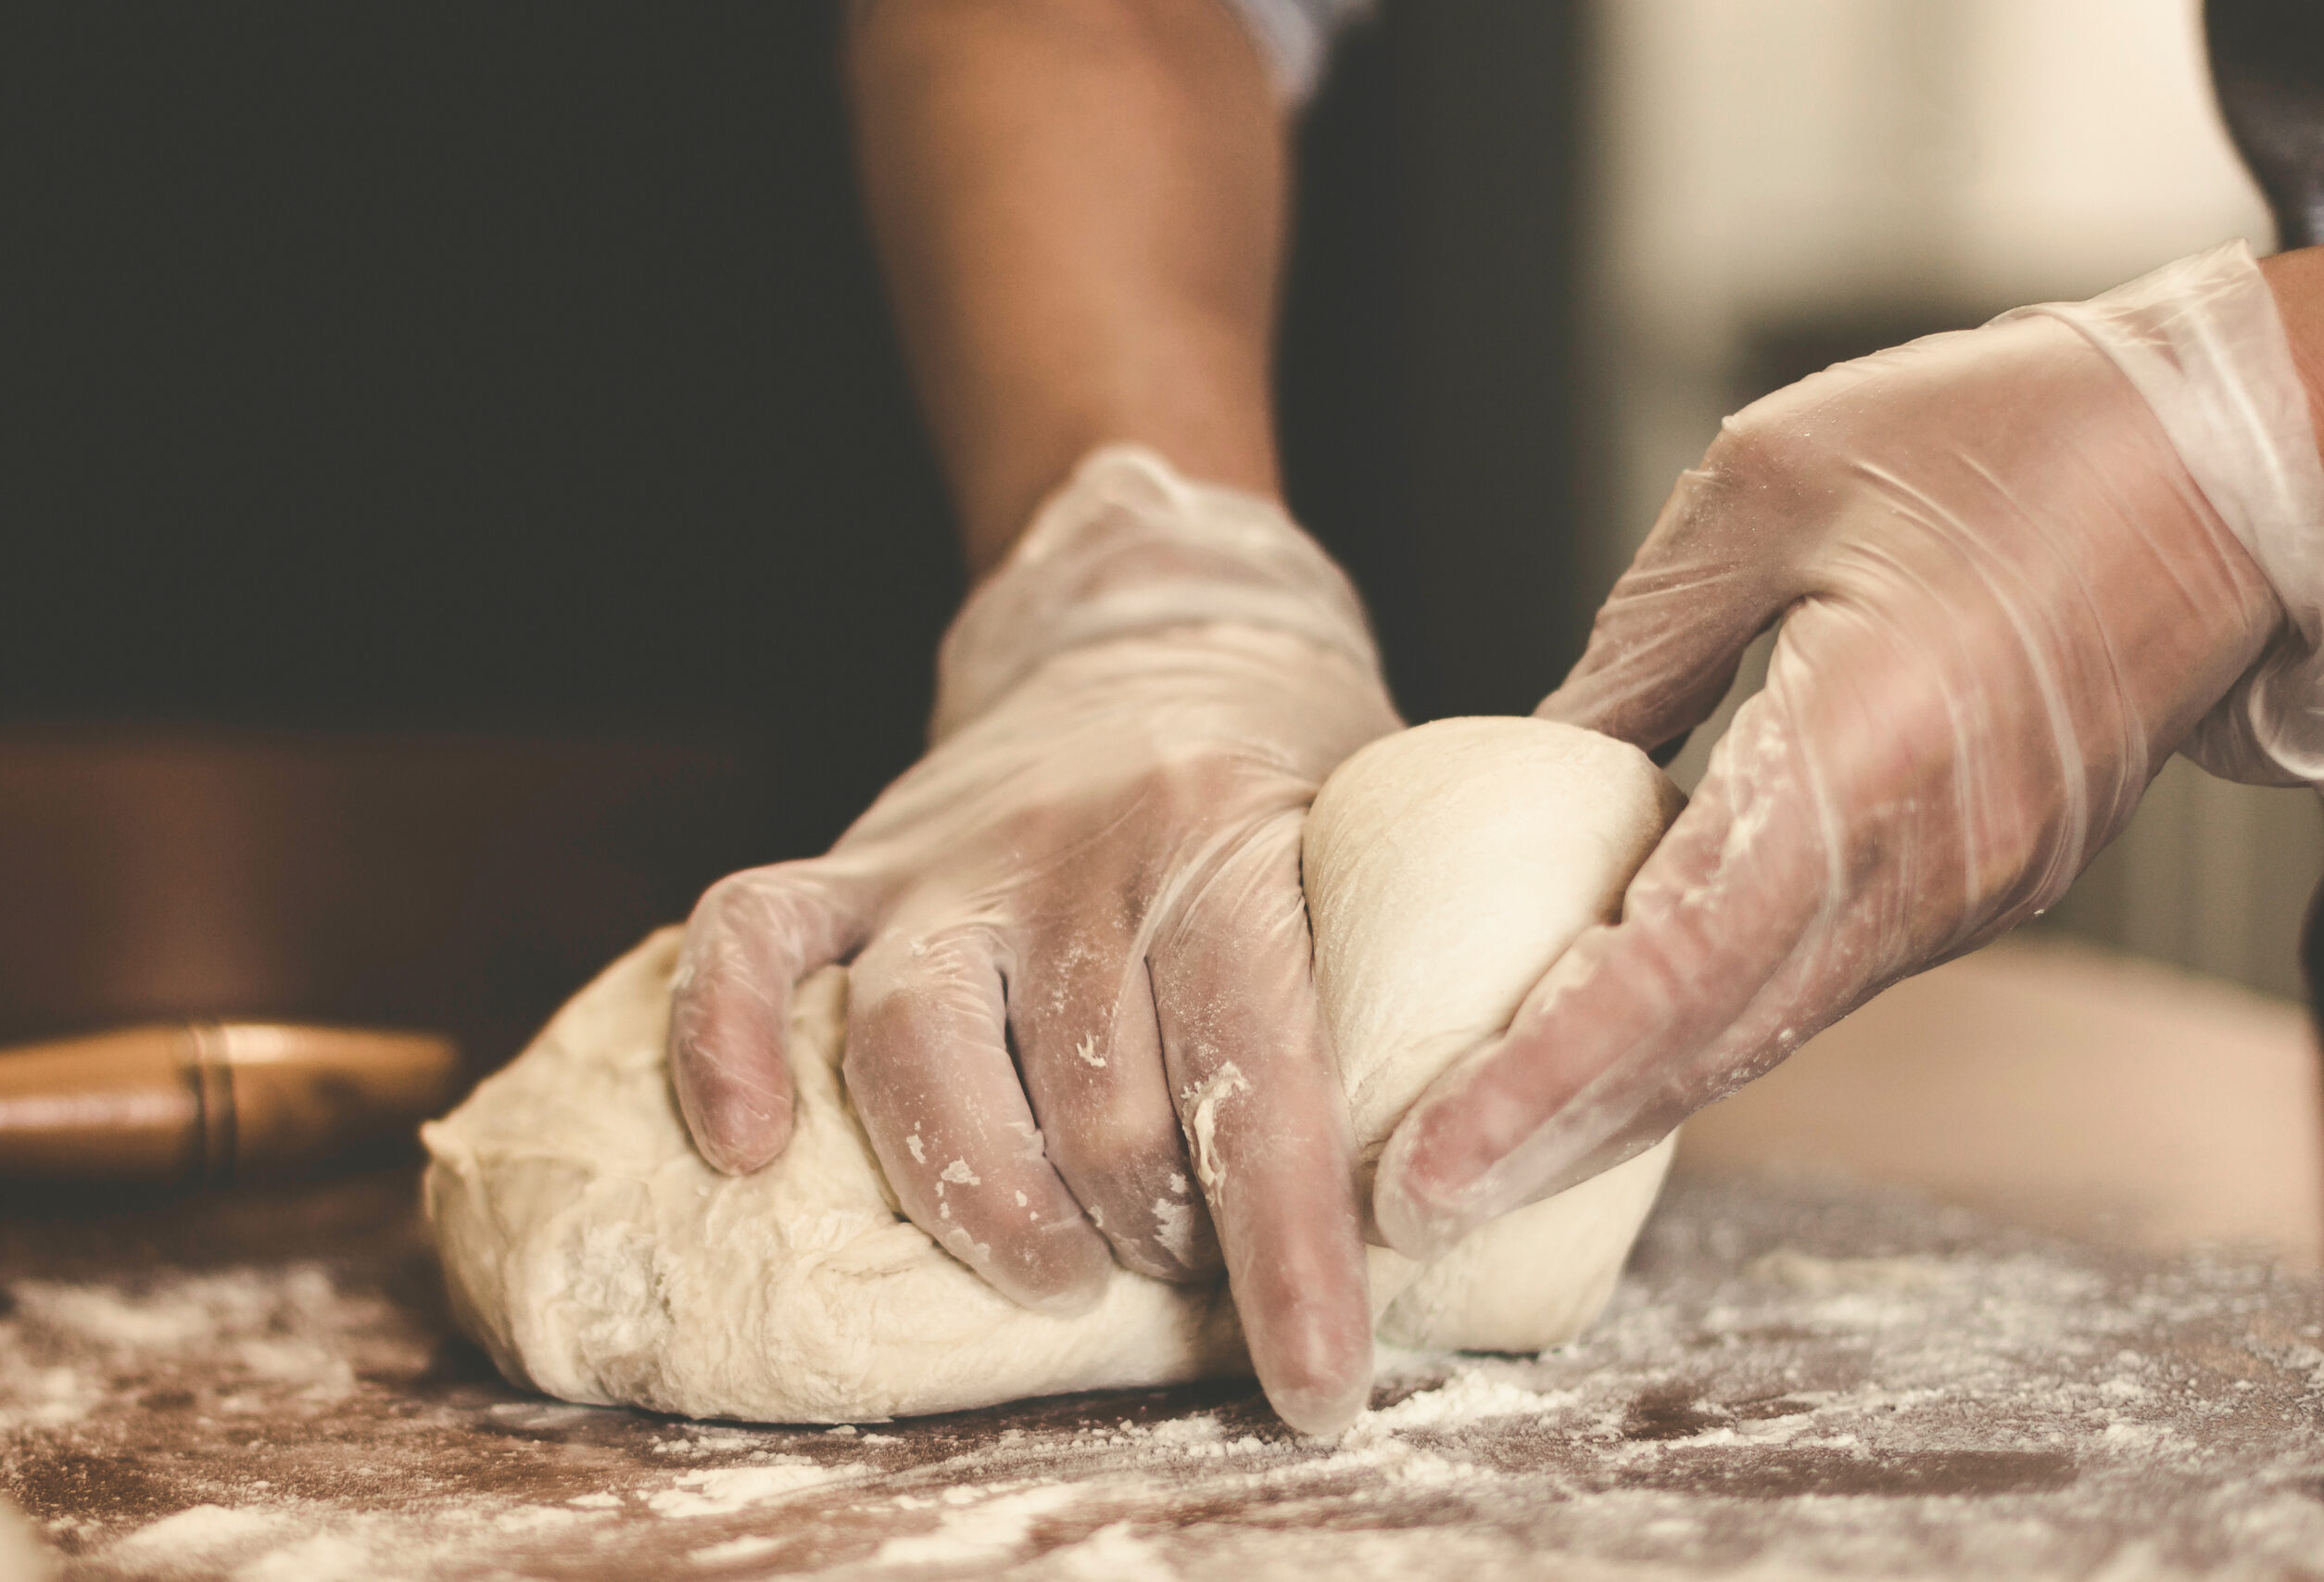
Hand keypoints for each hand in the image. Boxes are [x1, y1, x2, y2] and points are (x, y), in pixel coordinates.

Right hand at [668, 447, 1398, 1432]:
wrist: (1158, 632)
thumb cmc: (1286, 788)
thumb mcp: (1373, 858)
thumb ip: (1401, 996)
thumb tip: (1448, 1197)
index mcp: (1238, 840)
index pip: (1264, 1070)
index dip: (1291, 1248)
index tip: (1316, 1382)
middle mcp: (1084, 849)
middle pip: (1095, 1095)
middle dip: (1157, 1234)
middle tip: (1192, 1274)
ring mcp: (952, 856)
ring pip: (920, 1048)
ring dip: (989, 1201)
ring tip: (1056, 1277)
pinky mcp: (856, 859)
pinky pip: (749, 939)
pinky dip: (725, 1041)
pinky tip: (746, 1147)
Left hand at [1374, 241, 2323, 1258]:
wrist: (2241, 461)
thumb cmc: (2014, 434)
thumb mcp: (1772, 484)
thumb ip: (1648, 643)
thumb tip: (1551, 753)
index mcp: (1869, 745)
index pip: (1677, 961)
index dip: (1543, 1073)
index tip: (1433, 1152)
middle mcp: (1928, 859)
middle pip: (1711, 1042)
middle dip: (1552, 1137)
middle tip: (1413, 1206)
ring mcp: (1970, 889)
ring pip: (1763, 1033)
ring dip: (1619, 1108)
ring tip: (1479, 1159)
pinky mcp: (1982, 886)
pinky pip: (1814, 987)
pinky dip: (1697, 1041)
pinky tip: (1606, 1060)